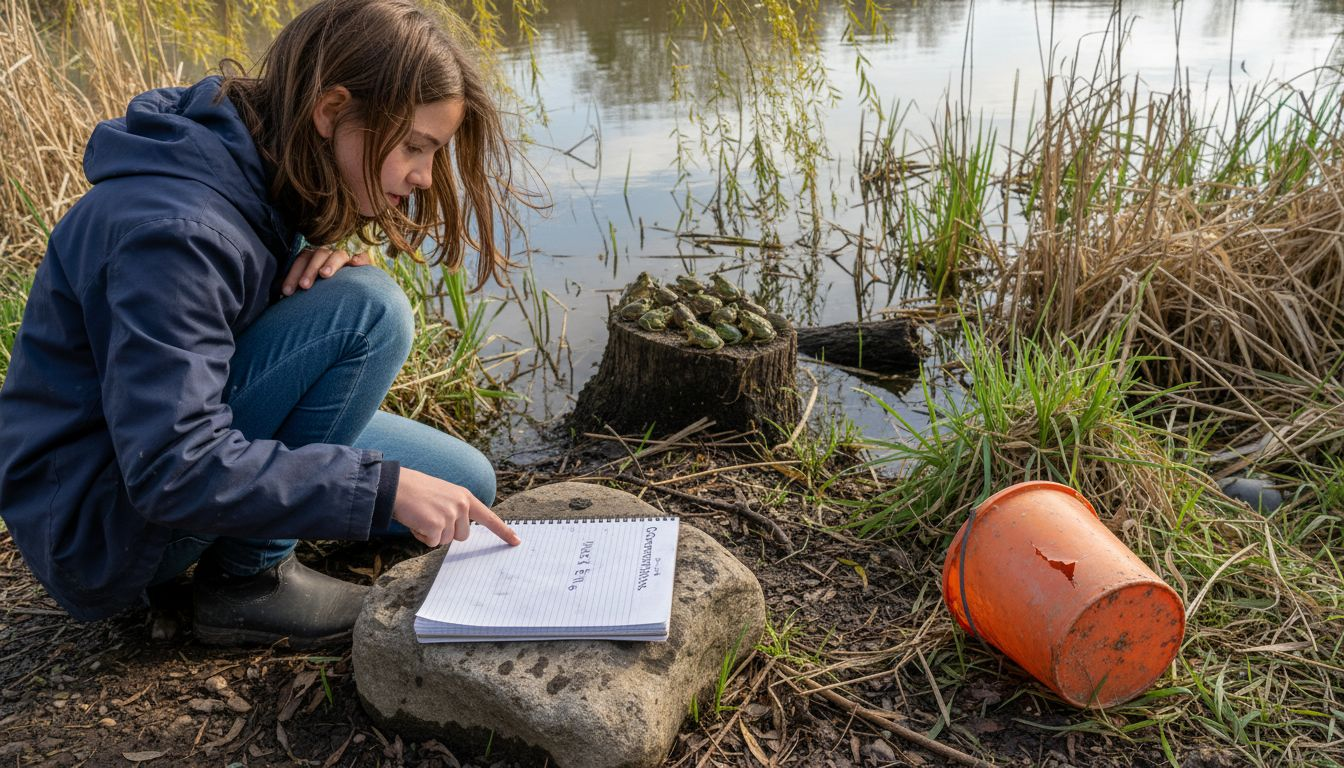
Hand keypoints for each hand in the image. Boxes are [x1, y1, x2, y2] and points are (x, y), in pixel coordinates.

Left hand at [281, 245, 370, 295]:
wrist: (349, 297)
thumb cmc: (319, 295)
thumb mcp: (305, 291)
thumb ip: (294, 289)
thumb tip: (276, 293)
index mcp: (312, 259)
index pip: (301, 260)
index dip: (292, 274)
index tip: (287, 292)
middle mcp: (328, 256)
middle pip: (318, 255)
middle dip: (309, 270)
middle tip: (304, 286)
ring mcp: (346, 259)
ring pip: (338, 254)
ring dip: (331, 263)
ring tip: (325, 275)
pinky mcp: (363, 265)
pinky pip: (363, 258)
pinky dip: (359, 259)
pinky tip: (355, 264)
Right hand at [392, 467, 519, 547]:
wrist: (396, 485)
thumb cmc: (417, 491)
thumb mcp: (444, 495)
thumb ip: (457, 510)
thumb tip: (461, 532)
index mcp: (465, 497)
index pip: (489, 517)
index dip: (503, 531)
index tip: (516, 541)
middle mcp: (461, 505)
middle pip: (462, 536)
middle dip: (446, 532)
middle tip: (430, 516)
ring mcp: (450, 515)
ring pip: (446, 541)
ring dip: (432, 534)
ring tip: (421, 516)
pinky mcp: (437, 524)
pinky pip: (432, 542)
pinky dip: (421, 536)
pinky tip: (415, 520)